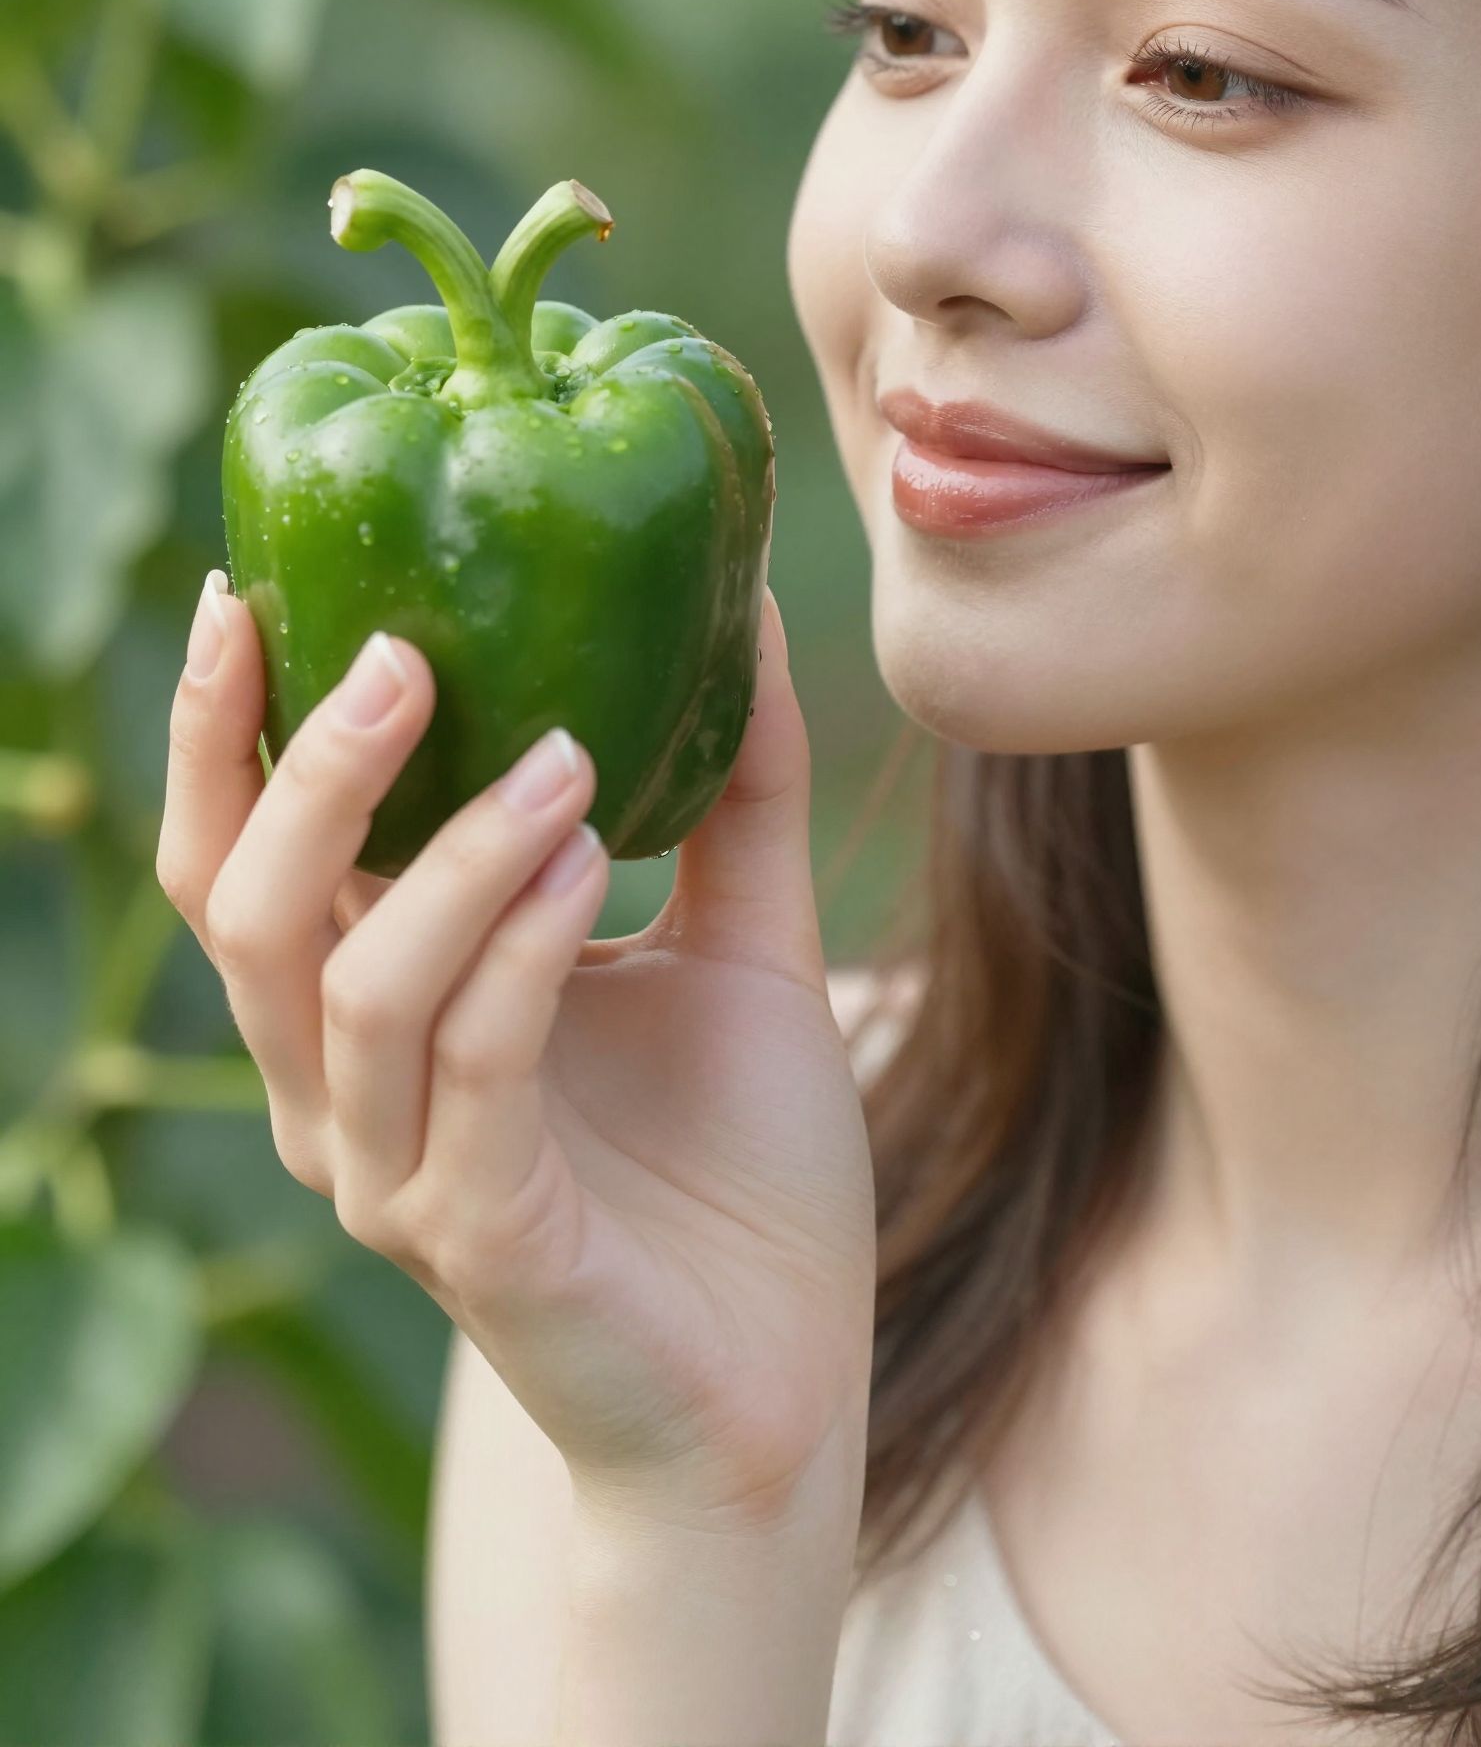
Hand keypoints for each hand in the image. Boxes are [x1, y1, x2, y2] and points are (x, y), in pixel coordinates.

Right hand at [157, 575, 875, 1534]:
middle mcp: (346, 1094)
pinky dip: (516, 950)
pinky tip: (582, 860)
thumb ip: (736, 793)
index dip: (219, 732)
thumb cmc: (740, 1163)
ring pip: (346, 986)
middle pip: (239, 911)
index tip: (255, 586)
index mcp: (374, 1013)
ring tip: (562, 750)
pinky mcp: (475, 1238)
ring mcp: (396, 1175)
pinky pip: (469, 1068)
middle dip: (298, 768)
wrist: (782, 1375)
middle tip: (399, 647)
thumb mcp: (738, 941)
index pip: (239, 858)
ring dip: (442, 853)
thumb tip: (743, 610)